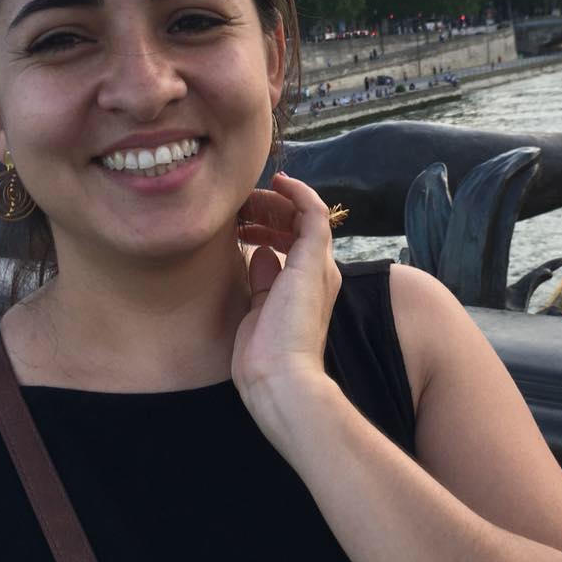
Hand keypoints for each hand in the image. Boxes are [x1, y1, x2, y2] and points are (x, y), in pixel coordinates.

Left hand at [231, 172, 341, 410]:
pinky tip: (279, 183)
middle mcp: (319, 273)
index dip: (268, 229)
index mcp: (306, 289)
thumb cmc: (265, 358)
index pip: (293, 245)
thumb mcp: (258, 312)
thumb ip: (263, 282)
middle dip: (269, 212)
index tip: (242, 225)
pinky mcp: (314, 258)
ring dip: (277, 201)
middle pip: (299, 226)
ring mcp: (319, 264)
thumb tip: (261, 254)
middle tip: (241, 209)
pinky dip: (298, 192)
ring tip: (249, 199)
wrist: (281, 379)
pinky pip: (313, 211)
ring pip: (305, 215)